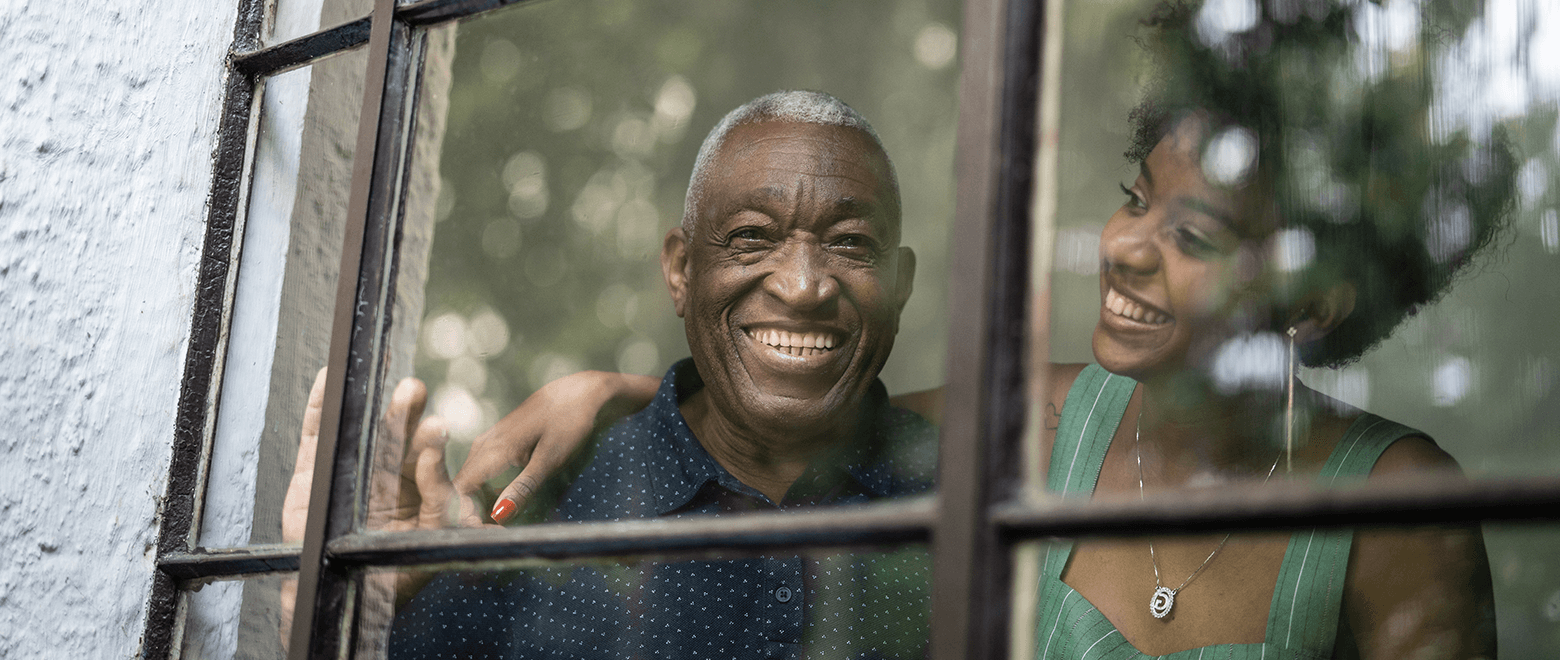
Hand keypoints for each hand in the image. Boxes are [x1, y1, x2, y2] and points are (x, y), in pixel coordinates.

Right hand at [280, 369, 454, 643]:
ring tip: (380, 382)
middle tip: (414, 390)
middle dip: (406, 414)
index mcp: (416, 487)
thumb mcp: (425, 547)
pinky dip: (319, 406)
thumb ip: (444, 519)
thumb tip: (474, 504)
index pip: (427, 460)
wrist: (339, 596)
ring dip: (372, 405)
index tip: (437, 432)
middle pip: (398, 436)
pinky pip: (317, 434)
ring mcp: (351, 468)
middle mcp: (386, 472)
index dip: (431, 447)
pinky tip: (329, 378)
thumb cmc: (390, 575)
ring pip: (364, 430)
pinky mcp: (314, 470)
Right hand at [452, 371, 658, 524]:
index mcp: (491, 449)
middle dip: (474, 518)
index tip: (485, 538)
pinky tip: (511, 507)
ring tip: (502, 530)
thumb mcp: (551, 458)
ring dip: (484, 508)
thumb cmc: (571, 422)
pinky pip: (488, 474)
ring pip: (475, 483)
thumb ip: (524, 488)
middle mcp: (485, 446)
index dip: (465, 519)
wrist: (584, 392)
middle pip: (464, 490)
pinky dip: (495, 493)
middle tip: (494, 541)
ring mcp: (492, 443)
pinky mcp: (504, 444)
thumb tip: (498, 518)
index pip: (458, 492)